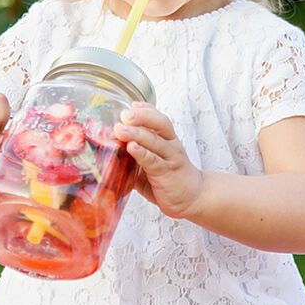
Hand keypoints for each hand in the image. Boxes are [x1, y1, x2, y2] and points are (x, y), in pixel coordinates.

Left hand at [113, 102, 203, 218]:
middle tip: (124, 115)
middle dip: (141, 116)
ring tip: (120, 129)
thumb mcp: (153, 164)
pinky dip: (142, 153)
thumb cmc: (171, 180)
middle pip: (160, 124)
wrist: (195, 198)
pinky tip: (132, 148)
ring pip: (155, 141)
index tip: (131, 106)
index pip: (158, 119)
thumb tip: (110, 152)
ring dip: (136, 133)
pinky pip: (153, 161)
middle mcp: (170, 145)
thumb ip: (135, 156)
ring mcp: (169, 158)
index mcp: (167, 140)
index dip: (146, 110)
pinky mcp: (166, 173)